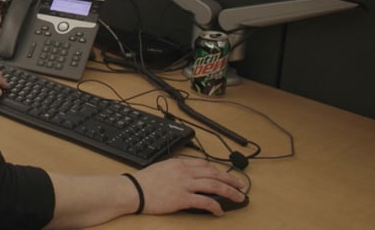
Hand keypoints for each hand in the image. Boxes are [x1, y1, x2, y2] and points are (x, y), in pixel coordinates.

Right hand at [132, 157, 246, 215]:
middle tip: (241, 185)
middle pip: (214, 173)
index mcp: (179, 163)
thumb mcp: (161, 168)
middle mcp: (184, 172)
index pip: (205, 164)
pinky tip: (219, 211)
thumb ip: (175, 169)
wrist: (133, 190)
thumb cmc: (143, 181)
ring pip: (214, 185)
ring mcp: (184, 185)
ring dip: (229, 191)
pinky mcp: (182, 198)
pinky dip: (215, 206)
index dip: (219, 170)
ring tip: (238, 197)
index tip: (226, 175)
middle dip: (230, 179)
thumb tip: (185, 174)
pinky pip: (204, 201)